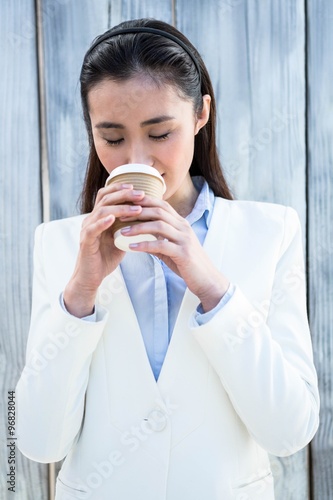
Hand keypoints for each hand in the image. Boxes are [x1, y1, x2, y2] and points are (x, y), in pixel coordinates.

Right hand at [63, 183, 144, 316]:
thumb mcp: (120, 239)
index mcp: (99, 217)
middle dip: (124, 194)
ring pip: (102, 211)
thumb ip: (128, 227)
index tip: (138, 188)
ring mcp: (87, 229)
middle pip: (105, 198)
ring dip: (120, 208)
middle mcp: (91, 219)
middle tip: (141, 194)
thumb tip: (147, 219)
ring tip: (136, 209)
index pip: (107, 195)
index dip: (120, 188)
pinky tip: (113, 219)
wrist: (92, 277)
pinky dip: (103, 222)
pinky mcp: (85, 242)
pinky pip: (92, 229)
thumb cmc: (105, 258)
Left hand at [118, 195, 229, 311]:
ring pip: (159, 226)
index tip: (127, 203)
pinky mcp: (183, 253)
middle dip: (138, 211)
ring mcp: (184, 239)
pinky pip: (161, 245)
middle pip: (159, 211)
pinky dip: (145, 245)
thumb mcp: (171, 249)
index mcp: (181, 223)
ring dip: (139, 227)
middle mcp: (184, 227)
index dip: (145, 201)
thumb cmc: (188, 264)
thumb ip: (158, 241)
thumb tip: (139, 239)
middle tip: (121, 215)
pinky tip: (132, 247)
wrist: (206, 279)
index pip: (162, 205)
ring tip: (123, 232)